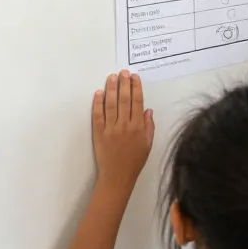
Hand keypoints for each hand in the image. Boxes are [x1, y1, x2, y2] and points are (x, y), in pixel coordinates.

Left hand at [91, 71, 154, 187]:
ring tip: (112, 77)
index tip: (134, 77)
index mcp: (138, 127)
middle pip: (124, 100)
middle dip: (124, 84)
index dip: (136, 88)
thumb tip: (148, 110)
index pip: (137, 102)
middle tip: (123, 72)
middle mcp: (125, 125)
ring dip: (111, 89)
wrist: (118, 176)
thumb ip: (149, 126)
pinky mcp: (99, 133)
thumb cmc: (135, 161)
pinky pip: (98, 115)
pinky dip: (98, 103)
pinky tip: (99, 93)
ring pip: (111, 104)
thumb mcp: (148, 144)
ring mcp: (111, 128)